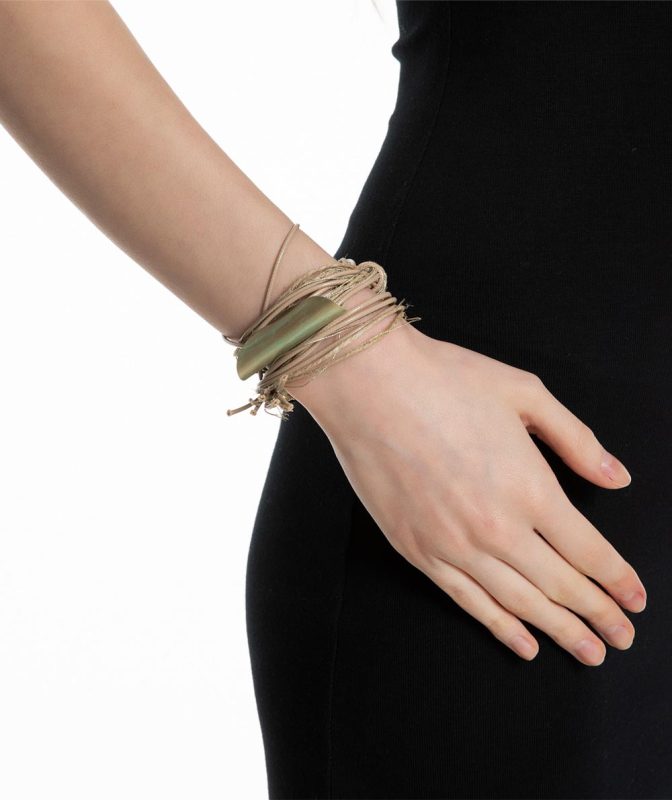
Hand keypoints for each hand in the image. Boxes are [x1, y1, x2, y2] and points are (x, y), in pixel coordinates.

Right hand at [291, 321, 645, 665]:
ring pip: (519, 605)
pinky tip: (524, 645)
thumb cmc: (443, 381)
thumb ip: (577, 440)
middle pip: (561, 588)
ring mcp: (453, 545)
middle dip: (599, 617)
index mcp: (530, 488)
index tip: (635, 600)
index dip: (618, 581)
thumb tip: (615, 477)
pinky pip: (468, 602)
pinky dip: (501, 629)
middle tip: (621, 638)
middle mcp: (496, 528)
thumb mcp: (525, 394)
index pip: (588, 552)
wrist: (369, 387)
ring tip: (587, 651)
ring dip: (560, 633)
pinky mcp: (418, 551)